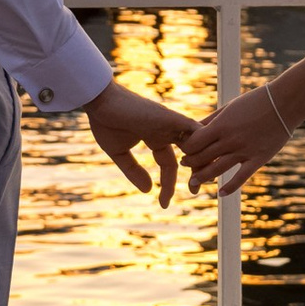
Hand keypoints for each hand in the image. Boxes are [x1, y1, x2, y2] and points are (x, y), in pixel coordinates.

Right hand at [87, 84, 194, 201]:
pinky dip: (203, 144)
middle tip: (197, 191)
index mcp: (156, 137)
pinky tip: (200, 164)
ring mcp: (172, 123)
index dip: (169, 184)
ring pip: (198, 142)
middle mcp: (167, 131)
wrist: (100, 102)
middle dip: (196, 172)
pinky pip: (196, 130)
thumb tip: (148, 190)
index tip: (164, 204)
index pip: (169, 164)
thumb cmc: (106, 122)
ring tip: (203, 181)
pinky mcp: (172, 118)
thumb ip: (134, 171)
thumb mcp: (119, 154)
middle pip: (190, 153)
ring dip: (203, 161)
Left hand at [184, 85, 299, 194]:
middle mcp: (230, 140)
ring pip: (217, 170)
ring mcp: (244, 151)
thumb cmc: (256, 101)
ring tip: (195, 181)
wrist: (285, 103)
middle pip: (202, 157)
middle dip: (191, 162)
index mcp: (221, 125)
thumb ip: (212, 119)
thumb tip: (194, 129)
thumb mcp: (230, 107)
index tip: (185, 149)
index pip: (194, 143)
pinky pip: (241, 177)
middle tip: (187, 164)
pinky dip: (229, 187)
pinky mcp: (258, 159)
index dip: (186, 148)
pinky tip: (221, 193)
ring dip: (202, 177)